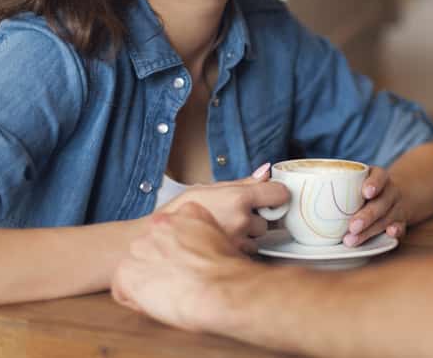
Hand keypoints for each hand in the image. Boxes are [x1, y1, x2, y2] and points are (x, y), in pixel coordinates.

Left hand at [112, 202, 253, 333]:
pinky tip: (158, 305)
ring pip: (135, 268)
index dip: (175, 252)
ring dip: (147, 283)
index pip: (168, 231)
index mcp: (184, 213)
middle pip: (149, 248)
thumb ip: (204, 236)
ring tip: (170, 296)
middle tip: (178, 282)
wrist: (223, 289)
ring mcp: (141, 247)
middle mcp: (158, 225)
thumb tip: (202, 250)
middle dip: (159, 266)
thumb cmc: (230, 272)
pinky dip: (136, 302)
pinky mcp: (128, 271)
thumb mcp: (223, 238)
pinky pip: (123, 291)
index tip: (186, 265)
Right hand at [161, 164, 289, 253]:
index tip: (272, 196)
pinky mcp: (232, 260)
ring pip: (259, 239)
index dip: (277, 194)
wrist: (154, 243)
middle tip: (237, 217)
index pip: (278, 193)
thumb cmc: (176, 214)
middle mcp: (242, 221)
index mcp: (237, 199)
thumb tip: (266, 171)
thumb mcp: (206, 189)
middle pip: (268, 220)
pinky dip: (240, 250)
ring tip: (226, 231)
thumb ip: (241, 183)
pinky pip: (247, 254)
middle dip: (257, 218)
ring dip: (249, 236)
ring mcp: (238, 243)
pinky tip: (222, 245)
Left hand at [343, 166, 408, 246]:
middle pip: (381, 203)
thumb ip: (336, 183)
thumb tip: (296, 190)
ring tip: (351, 241)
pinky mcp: (400, 221)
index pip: (379, 176)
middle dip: (367, 215)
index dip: (374, 183)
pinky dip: (397, 232)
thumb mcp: (356, 180)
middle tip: (352, 226)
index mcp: (378, 177)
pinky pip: (401, 227)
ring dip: (370, 231)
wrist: (395, 196)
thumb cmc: (364, 189)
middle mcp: (390, 191)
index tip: (365, 192)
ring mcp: (397, 207)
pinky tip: (390, 235)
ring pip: (387, 218)